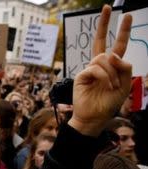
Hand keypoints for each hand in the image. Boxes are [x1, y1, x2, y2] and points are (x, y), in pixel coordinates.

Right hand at [70, 5, 131, 136]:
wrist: (94, 117)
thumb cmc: (109, 103)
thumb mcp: (125, 84)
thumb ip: (124, 68)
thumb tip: (113, 54)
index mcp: (111, 67)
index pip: (117, 45)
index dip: (122, 31)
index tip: (127, 16)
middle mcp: (99, 65)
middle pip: (100, 41)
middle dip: (104, 23)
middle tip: (107, 7)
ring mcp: (89, 69)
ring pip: (104, 59)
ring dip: (112, 73)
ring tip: (113, 86)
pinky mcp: (81, 75)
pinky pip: (96, 68)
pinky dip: (104, 77)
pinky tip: (106, 86)